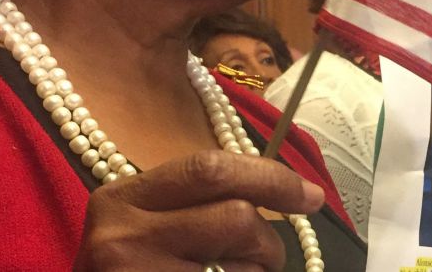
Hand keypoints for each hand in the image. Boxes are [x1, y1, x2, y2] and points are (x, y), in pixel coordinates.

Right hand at [74, 150, 324, 270]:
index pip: (210, 170)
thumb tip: (293, 192)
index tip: (309, 196)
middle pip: (236, 217)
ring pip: (242, 268)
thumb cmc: (131, 268)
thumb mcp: (148, 224)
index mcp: (123, 197)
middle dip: (267, 239)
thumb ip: (200, 200)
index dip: (270, 178)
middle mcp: (122, 235)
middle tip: (266, 257)